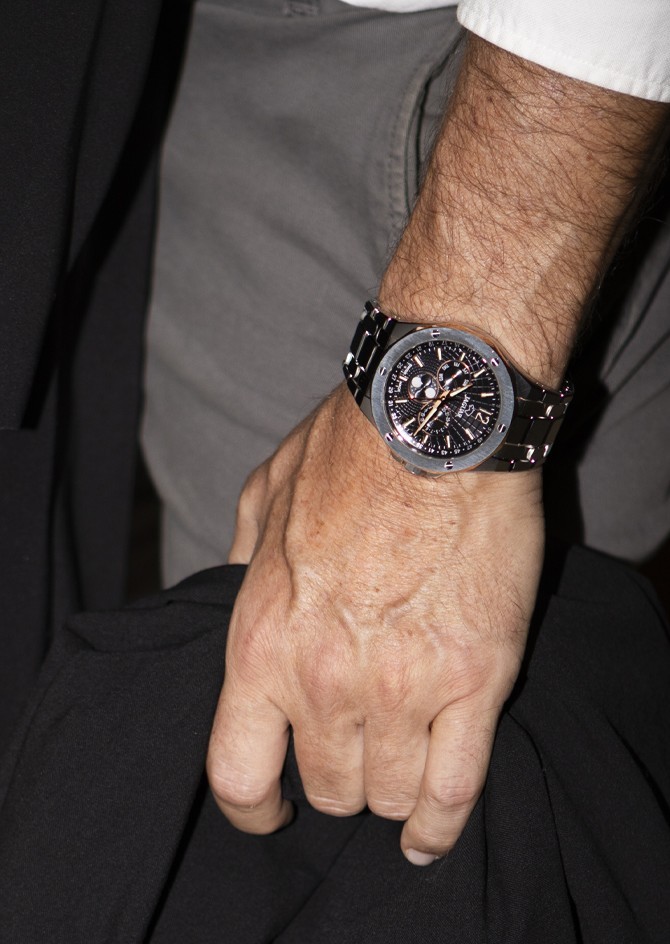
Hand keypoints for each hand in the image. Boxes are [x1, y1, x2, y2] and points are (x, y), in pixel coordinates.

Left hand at [207, 384, 543, 863]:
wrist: (436, 418)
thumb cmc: (349, 449)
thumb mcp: (264, 497)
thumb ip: (242, 565)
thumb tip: (239, 600)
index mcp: (261, 640)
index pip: (237, 772)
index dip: (253, 809)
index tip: (270, 811)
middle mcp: (324, 678)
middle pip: (326, 788)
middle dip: (336, 780)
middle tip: (355, 751)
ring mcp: (402, 686)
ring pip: (389, 794)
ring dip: (390, 789)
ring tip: (399, 768)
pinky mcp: (474, 679)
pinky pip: (455, 791)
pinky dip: (442, 825)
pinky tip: (430, 829)